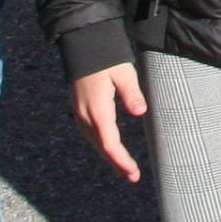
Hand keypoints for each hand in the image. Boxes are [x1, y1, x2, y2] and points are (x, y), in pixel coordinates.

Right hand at [71, 62, 146, 180]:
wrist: (82, 45)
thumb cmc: (106, 58)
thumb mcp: (124, 73)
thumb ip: (132, 93)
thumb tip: (140, 112)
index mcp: (98, 110)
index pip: (110, 143)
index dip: (121, 160)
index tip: (133, 172)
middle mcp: (85, 115)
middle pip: (101, 147)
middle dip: (117, 163)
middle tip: (133, 177)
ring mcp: (80, 113)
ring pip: (95, 142)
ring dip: (109, 156)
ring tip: (124, 168)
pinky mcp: (80, 109)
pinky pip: (90, 134)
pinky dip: (101, 145)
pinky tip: (109, 149)